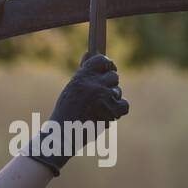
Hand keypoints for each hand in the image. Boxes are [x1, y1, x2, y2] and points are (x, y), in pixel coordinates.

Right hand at [24, 52, 129, 175]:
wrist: (63, 135)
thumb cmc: (66, 111)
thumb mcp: (72, 87)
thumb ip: (83, 71)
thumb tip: (89, 52)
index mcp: (82, 76)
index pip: (102, 60)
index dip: (107, 65)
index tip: (108, 69)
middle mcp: (94, 84)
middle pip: (114, 76)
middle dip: (110, 85)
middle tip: (101, 95)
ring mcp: (104, 97)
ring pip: (118, 92)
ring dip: (112, 99)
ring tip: (98, 109)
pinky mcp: (112, 111)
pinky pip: (124, 105)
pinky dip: (118, 110)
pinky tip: (107, 114)